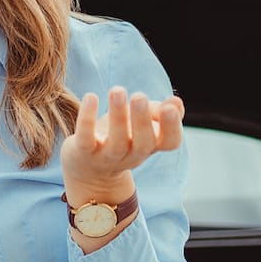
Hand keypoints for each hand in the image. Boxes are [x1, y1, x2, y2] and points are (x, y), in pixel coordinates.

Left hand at [60, 87, 184, 200]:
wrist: (89, 170)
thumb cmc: (123, 137)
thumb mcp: (144, 124)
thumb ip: (161, 112)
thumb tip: (176, 102)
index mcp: (151, 146)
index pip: (170, 142)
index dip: (172, 127)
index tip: (169, 107)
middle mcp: (132, 154)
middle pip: (143, 143)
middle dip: (142, 120)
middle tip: (139, 96)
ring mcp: (108, 157)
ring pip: (116, 142)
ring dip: (118, 116)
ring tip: (117, 91)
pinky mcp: (84, 153)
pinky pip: (86, 139)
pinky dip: (88, 119)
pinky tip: (91, 97)